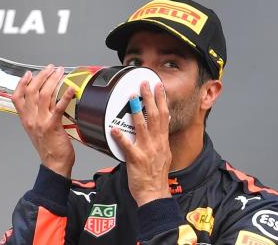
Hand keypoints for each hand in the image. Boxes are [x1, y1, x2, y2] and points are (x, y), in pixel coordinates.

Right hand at [12, 64, 75, 177]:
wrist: (53, 164)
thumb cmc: (48, 148)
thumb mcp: (36, 130)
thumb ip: (37, 115)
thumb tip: (43, 101)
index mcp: (26, 120)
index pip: (17, 98)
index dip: (21, 83)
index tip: (28, 74)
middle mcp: (31, 119)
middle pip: (32, 92)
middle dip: (41, 76)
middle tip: (50, 68)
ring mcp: (41, 122)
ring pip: (43, 95)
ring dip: (52, 81)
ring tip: (59, 72)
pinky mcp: (53, 126)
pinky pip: (58, 107)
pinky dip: (65, 96)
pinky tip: (71, 89)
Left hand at [111, 81, 171, 205]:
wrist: (154, 193)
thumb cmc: (156, 175)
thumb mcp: (164, 154)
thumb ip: (160, 139)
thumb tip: (161, 127)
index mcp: (162, 140)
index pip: (163, 115)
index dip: (161, 100)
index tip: (158, 86)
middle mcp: (156, 143)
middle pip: (154, 116)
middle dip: (149, 98)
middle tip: (143, 84)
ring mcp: (146, 150)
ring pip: (142, 126)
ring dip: (136, 111)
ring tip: (131, 97)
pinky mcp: (135, 159)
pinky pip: (127, 146)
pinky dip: (120, 137)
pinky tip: (113, 129)